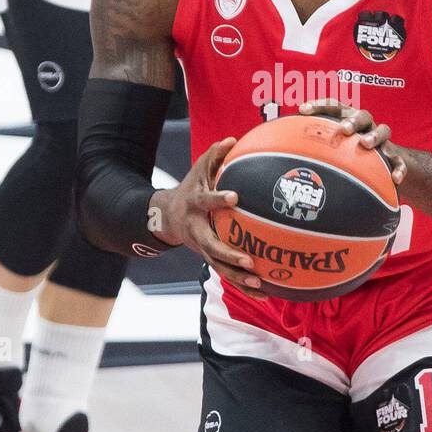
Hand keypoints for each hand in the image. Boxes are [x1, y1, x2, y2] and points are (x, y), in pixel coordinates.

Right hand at [151, 137, 266, 299]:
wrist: (166, 217)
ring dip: (239, 278)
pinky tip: (265, 292)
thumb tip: (233, 139)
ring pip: (219, 267)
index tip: (234, 197)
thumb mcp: (197, 169)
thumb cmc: (190, 188)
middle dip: (229, 255)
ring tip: (260, 284)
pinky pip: (227, 275)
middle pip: (211, 246)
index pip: (206, 201)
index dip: (217, 199)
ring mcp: (202, 247)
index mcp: (194, 204)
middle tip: (248, 260)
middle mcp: (197, 229)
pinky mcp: (210, 259)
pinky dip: (244, 285)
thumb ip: (214, 155)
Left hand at [298, 99, 407, 183]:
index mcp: (349, 119)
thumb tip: (281, 161)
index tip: (302, 110)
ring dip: (374, 136)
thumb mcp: (335, 150)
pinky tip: (395, 179)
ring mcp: (382, 140)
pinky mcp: (395, 156)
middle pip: (362, 115)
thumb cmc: (353, 154)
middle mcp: (366, 126)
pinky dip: (399, 168)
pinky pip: (399, 161)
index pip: (334, 106)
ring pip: (383, 131)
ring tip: (366, 145)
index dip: (319, 106)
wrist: (387, 165)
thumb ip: (314, 151)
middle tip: (343, 129)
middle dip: (351, 120)